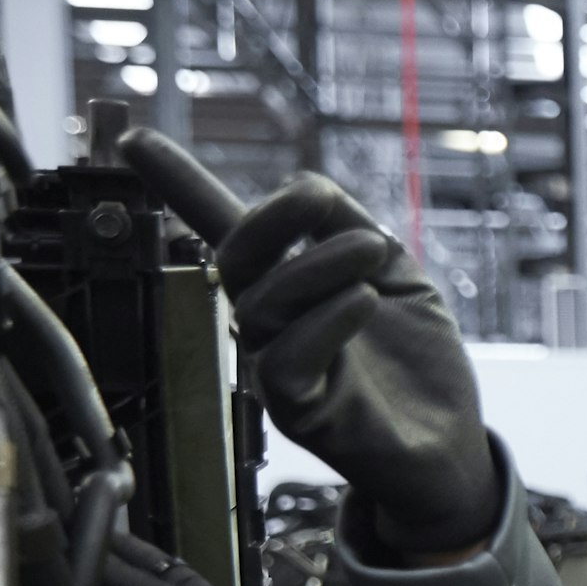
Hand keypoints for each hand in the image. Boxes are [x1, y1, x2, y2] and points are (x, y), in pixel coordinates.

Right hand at [119, 130, 498, 556]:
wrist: (452, 444)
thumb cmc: (420, 364)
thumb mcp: (401, 279)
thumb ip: (357, 232)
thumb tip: (310, 184)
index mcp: (289, 286)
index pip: (223, 230)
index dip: (178, 184)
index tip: (134, 140)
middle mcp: (271, 324)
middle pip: (234, 259)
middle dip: (269, 218)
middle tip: (318, 197)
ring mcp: (279, 368)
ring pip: (261, 305)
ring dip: (316, 265)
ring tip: (372, 248)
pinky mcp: (300, 412)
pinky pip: (286, 362)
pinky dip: (325, 322)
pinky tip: (363, 301)